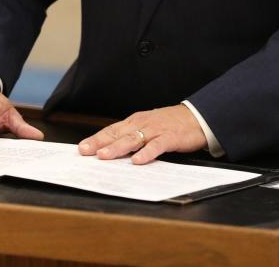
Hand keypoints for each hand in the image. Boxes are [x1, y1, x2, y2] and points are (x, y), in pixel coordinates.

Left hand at [78, 105, 206, 164]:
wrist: (197, 117)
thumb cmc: (170, 124)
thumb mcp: (148, 127)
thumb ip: (133, 137)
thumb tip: (113, 150)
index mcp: (135, 122)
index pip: (111, 130)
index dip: (96, 139)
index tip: (81, 148)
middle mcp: (142, 124)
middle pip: (117, 134)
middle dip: (100, 143)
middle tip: (85, 152)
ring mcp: (155, 130)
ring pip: (133, 139)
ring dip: (117, 148)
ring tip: (103, 155)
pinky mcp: (169, 137)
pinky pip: (156, 146)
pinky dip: (146, 153)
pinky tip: (138, 161)